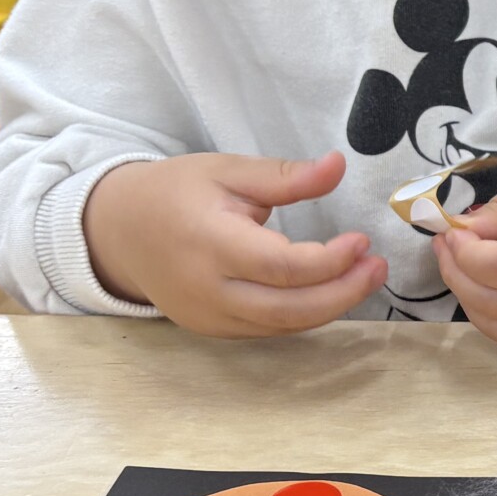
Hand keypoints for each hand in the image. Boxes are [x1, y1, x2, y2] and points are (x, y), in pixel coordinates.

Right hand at [84, 151, 384, 335]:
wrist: (119, 231)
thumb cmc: (176, 193)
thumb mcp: (228, 171)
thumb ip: (285, 176)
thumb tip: (338, 165)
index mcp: (210, 244)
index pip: (281, 266)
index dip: (330, 260)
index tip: (362, 240)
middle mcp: (208, 290)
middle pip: (288, 309)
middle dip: (342, 293)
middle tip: (378, 267)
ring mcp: (208, 317)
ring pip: (282, 326)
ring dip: (330, 306)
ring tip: (364, 277)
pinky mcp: (211, 329)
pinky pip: (267, 330)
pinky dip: (303, 315)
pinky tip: (329, 291)